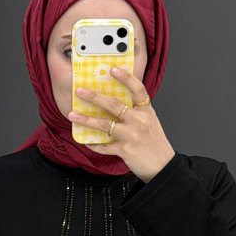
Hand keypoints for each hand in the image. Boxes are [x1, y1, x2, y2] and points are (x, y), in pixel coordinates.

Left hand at [67, 66, 175, 182]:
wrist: (162, 166)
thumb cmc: (154, 143)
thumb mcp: (150, 122)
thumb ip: (135, 111)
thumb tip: (112, 102)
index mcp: (146, 111)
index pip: (137, 89)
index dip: (126, 78)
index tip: (112, 69)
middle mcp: (139, 121)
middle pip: (114, 105)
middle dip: (94, 97)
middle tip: (80, 91)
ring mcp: (131, 136)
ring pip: (104, 125)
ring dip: (86, 120)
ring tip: (72, 115)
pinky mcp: (125, 151)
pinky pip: (104, 146)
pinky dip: (93, 144)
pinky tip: (85, 140)